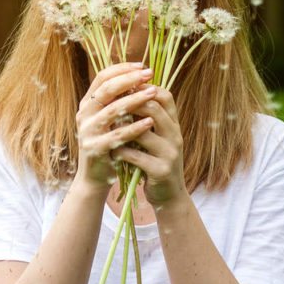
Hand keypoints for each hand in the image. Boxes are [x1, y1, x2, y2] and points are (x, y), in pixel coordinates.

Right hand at [75, 62, 156, 188]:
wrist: (95, 177)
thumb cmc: (108, 143)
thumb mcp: (110, 119)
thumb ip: (117, 100)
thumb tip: (138, 75)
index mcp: (87, 104)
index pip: (102, 77)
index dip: (122, 69)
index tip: (142, 65)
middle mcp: (84, 114)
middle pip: (106, 89)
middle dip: (129, 79)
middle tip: (149, 74)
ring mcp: (87, 131)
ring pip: (113, 110)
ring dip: (135, 99)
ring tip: (153, 92)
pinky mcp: (95, 148)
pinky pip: (118, 134)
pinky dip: (135, 127)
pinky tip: (150, 122)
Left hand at [112, 85, 185, 205]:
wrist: (170, 196)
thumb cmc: (156, 161)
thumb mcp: (158, 138)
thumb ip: (148, 118)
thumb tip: (126, 91)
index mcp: (174, 125)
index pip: (165, 96)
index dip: (144, 88)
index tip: (124, 87)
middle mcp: (175, 136)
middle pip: (153, 108)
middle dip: (129, 104)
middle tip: (111, 105)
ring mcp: (170, 153)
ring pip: (142, 131)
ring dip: (121, 128)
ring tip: (108, 128)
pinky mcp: (161, 171)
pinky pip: (135, 156)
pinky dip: (120, 152)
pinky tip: (112, 152)